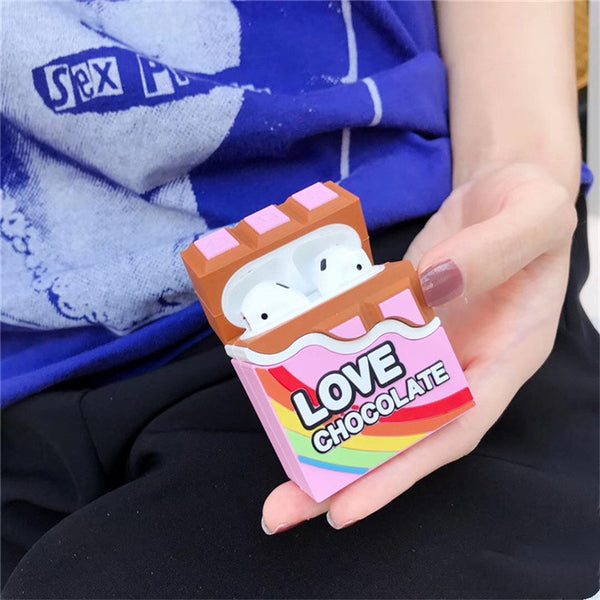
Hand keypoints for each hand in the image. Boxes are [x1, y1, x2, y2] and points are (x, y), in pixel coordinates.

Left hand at [261, 163, 577, 533]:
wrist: (500, 188)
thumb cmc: (530, 205)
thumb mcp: (533, 217)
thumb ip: (493, 250)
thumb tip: (434, 284)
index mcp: (504, 357)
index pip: (454, 429)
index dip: (403, 470)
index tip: (348, 505)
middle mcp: (460, 365)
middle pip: (406, 433)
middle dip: (350, 476)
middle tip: (287, 511)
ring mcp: (424, 346)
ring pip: (379, 402)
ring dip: (332, 438)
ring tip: (281, 475)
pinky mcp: (396, 321)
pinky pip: (363, 357)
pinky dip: (333, 379)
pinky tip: (293, 394)